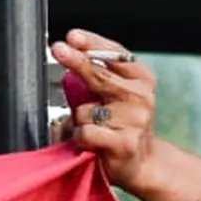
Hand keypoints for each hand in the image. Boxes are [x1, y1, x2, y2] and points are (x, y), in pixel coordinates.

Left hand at [51, 28, 156, 191]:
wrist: (142, 163)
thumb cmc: (123, 125)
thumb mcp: (118, 95)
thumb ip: (99, 74)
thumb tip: (70, 53)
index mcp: (142, 79)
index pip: (115, 55)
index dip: (92, 44)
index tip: (72, 37)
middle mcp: (142, 97)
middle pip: (99, 75)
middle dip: (76, 61)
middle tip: (58, 49)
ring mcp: (135, 121)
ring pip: (84, 110)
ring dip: (78, 120)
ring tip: (94, 129)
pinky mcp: (124, 144)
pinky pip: (85, 132)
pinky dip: (79, 138)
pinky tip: (91, 142)